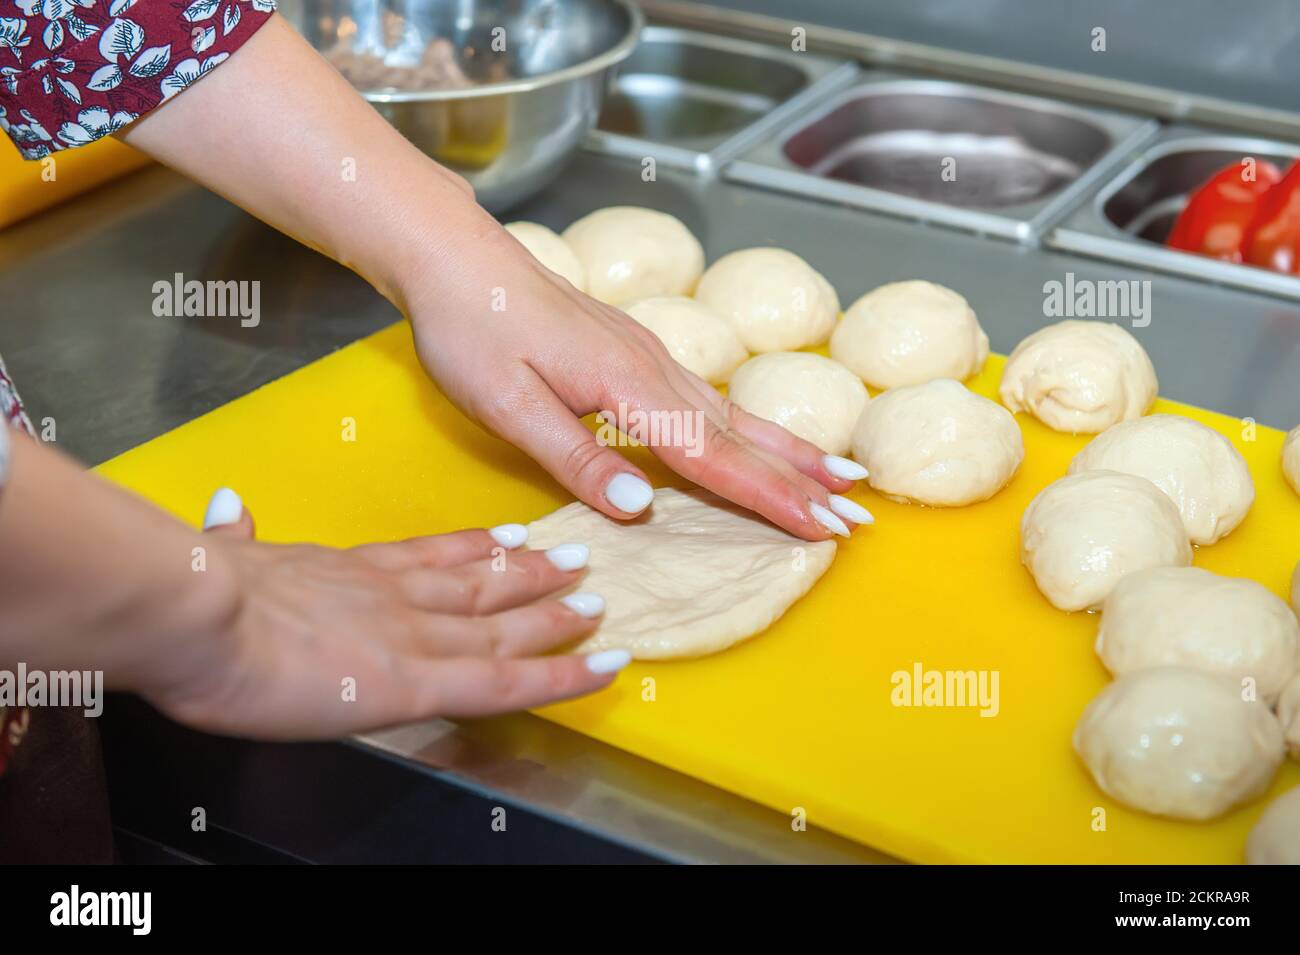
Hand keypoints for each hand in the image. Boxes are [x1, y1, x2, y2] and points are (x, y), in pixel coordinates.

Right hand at [139, 491, 624, 739]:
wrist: (198, 615)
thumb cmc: (195, 592)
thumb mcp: (220, 552)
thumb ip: (233, 537)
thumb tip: (228, 508)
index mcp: (345, 570)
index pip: (425, 556)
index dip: (470, 548)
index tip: (506, 537)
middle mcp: (392, 596)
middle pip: (477, 585)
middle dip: (528, 574)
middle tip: (575, 557)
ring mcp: (413, 637)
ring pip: (503, 627)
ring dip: (554, 614)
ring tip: (596, 600)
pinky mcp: (420, 683)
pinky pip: (508, 683)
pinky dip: (562, 675)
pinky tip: (600, 664)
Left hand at [405, 224, 868, 540]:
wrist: (458, 259)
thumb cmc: (473, 332)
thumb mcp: (507, 405)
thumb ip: (575, 457)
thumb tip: (641, 506)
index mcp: (629, 387)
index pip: (712, 456)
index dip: (769, 497)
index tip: (821, 529)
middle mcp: (655, 369)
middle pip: (741, 435)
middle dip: (801, 479)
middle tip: (856, 517)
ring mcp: (650, 356)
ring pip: (734, 414)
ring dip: (789, 451)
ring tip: (839, 478)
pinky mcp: (637, 353)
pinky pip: (710, 399)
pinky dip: (751, 427)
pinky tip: (762, 437)